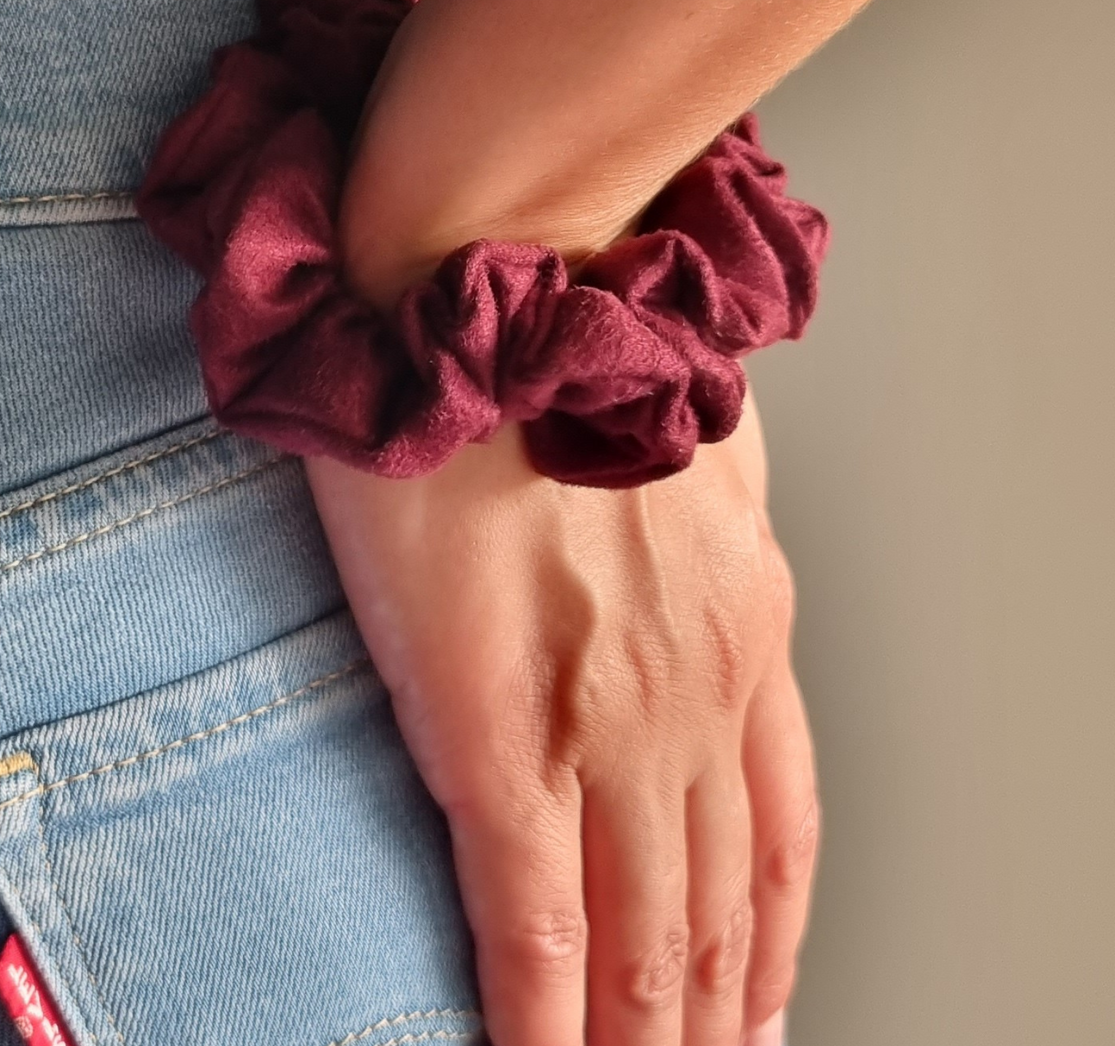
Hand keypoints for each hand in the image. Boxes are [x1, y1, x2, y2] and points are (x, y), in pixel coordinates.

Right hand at [305, 399, 817, 1045]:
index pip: (779, 837)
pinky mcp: (499, 729)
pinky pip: (534, 913)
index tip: (759, 1007)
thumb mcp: (698, 444)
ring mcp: (610, 719)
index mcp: (743, 627)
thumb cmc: (574, 347)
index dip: (772, 944)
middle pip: (720, 906)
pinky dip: (543, 1012)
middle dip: (712, 1016)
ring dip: (648, 1034)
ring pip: (651, 928)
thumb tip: (712, 568)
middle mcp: (699, 691)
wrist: (486, 293)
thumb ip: (715, 536)